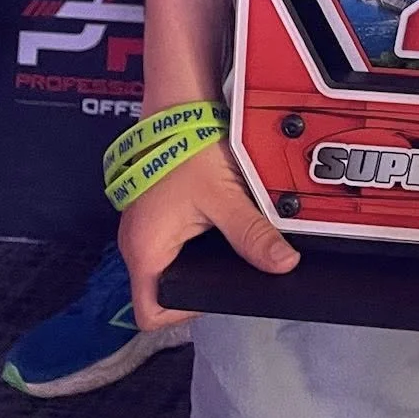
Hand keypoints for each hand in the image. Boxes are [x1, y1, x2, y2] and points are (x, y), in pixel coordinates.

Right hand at [117, 135, 298, 329]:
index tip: (215, 290)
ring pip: (167, 263)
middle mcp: (135, 244)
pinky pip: (170, 239)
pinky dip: (192, 238)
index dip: (184, 313)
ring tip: (225, 245)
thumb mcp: (225, 197)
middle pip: (161, 289)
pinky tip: (216, 224)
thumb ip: (253, 235)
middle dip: (196, 283)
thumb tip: (283, 264)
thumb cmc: (188, 148)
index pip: (151, 313)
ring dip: (196, 259)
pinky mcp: (152, 209)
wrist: (176, 104)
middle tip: (228, 267)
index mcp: (145, 250)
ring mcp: (142, 226)